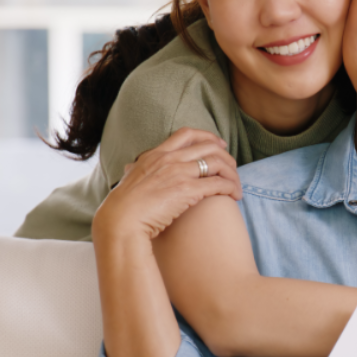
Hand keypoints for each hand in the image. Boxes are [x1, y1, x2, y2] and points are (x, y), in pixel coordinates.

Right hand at [92, 128, 241, 242]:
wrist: (120, 221)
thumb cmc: (122, 207)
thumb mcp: (128, 180)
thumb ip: (134, 171)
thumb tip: (129, 168)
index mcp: (155, 154)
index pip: (186, 134)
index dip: (207, 136)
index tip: (219, 144)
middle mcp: (169, 159)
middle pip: (208, 146)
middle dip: (226, 156)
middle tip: (233, 168)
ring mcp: (178, 173)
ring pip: (217, 163)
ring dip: (232, 174)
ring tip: (237, 186)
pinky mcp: (187, 190)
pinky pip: (218, 183)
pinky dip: (231, 187)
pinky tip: (235, 196)